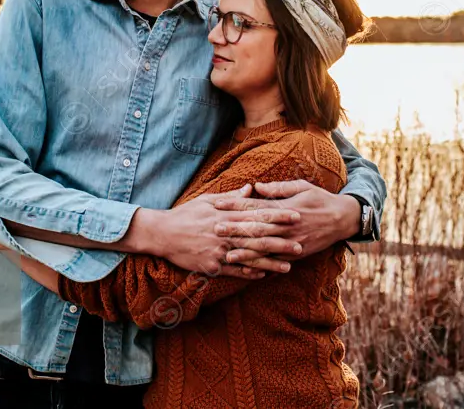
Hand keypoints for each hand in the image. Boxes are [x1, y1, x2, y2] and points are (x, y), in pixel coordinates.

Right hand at [128, 185, 300, 278]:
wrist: (162, 233)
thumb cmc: (186, 214)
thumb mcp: (207, 199)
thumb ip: (232, 196)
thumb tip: (252, 188)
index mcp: (226, 214)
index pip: (257, 214)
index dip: (278, 215)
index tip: (295, 215)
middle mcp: (225, 232)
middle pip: (258, 237)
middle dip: (280, 241)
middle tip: (301, 244)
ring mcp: (218, 251)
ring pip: (249, 257)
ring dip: (270, 262)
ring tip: (289, 265)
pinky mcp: (211, 266)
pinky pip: (234, 270)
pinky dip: (249, 272)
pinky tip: (264, 275)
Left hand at [212, 180, 359, 263]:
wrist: (343, 219)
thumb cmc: (320, 199)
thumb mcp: (302, 186)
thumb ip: (278, 188)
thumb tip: (255, 186)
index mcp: (285, 208)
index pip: (255, 206)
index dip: (235, 205)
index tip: (218, 204)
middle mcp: (287, 227)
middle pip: (256, 228)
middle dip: (235, 229)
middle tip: (215, 229)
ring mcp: (292, 243)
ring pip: (265, 249)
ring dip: (245, 252)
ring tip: (227, 255)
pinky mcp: (297, 255)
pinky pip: (276, 262)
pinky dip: (262, 267)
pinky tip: (248, 269)